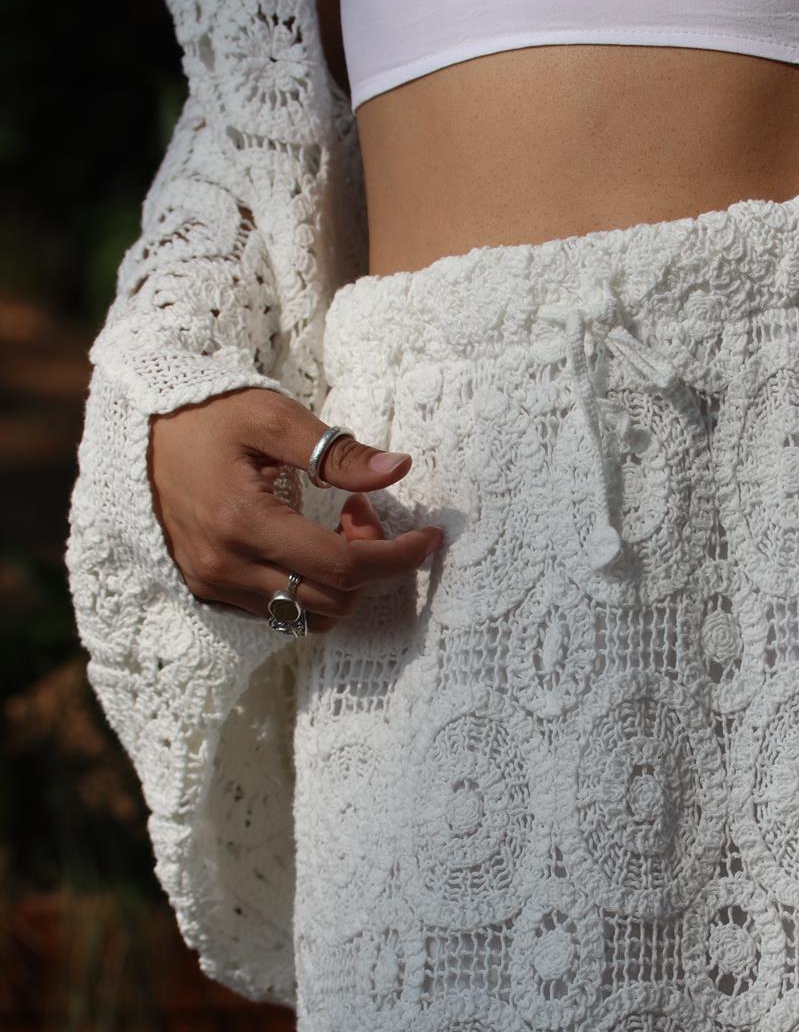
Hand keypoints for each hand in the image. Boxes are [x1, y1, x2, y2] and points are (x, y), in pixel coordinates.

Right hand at [148, 387, 443, 632]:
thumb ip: (336, 452)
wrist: (135, 431)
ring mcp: (213, 585)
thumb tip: (398, 469)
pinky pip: (276, 614)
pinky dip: (308, 589)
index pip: (343, 566)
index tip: (429, 536)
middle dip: (368, 563)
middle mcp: (226, 566)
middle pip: (333, 599)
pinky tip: (305, 545)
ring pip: (307, 616)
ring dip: (340, 580)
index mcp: (244, 521)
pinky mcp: (206, 591)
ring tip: (333, 526)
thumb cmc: (207, 414)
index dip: (397, 556)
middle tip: (359, 510)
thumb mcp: (272, 417)